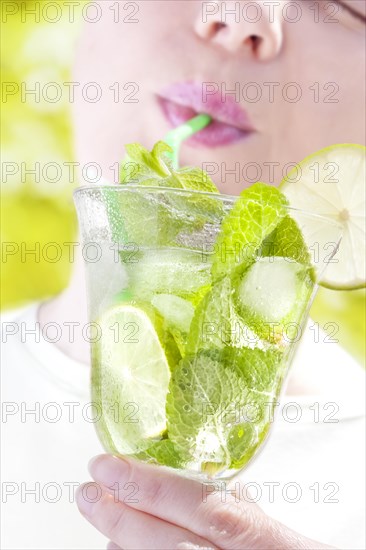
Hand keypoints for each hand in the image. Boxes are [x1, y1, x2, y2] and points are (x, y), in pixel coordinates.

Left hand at [76, 454, 332, 549]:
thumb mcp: (271, 528)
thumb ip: (235, 508)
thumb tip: (183, 476)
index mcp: (269, 539)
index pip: (206, 508)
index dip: (153, 487)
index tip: (109, 464)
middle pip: (175, 547)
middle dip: (123, 519)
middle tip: (89, 492)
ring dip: (125, 546)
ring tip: (104, 518)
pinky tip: (121, 549)